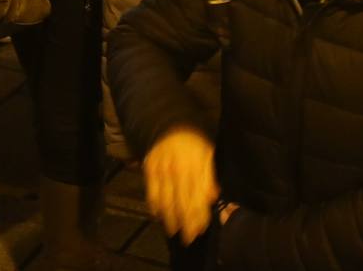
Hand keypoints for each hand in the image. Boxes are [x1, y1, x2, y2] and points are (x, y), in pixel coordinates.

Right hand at [143, 127, 219, 241]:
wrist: (170, 122)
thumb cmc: (194, 141)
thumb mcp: (208, 154)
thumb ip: (210, 176)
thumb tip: (212, 197)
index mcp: (195, 167)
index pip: (197, 199)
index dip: (198, 217)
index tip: (200, 231)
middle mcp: (177, 171)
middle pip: (182, 204)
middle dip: (186, 224)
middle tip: (188, 239)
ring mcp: (162, 171)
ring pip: (166, 202)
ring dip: (170, 220)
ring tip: (174, 231)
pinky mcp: (149, 170)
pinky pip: (151, 194)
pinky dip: (155, 207)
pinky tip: (159, 216)